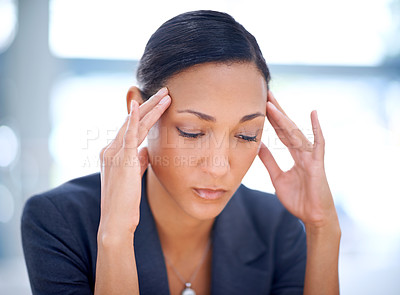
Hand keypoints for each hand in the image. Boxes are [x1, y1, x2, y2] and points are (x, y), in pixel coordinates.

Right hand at [98, 88, 170, 235]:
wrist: (115, 220)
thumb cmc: (125, 201)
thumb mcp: (132, 176)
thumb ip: (137, 161)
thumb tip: (145, 150)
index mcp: (113, 153)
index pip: (131, 128)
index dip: (145, 115)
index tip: (157, 103)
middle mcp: (111, 149)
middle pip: (133, 121)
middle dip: (149, 105)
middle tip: (164, 92)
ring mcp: (114, 153)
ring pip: (134, 124)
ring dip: (150, 107)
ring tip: (165, 94)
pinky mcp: (120, 159)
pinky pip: (128, 135)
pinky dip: (133, 119)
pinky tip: (139, 105)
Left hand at [258, 91, 337, 228]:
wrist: (313, 216)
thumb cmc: (298, 198)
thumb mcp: (277, 177)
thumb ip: (269, 161)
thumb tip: (257, 146)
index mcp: (294, 155)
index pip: (280, 132)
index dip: (271, 119)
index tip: (261, 104)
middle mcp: (302, 152)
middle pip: (287, 127)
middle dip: (276, 111)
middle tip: (265, 93)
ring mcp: (310, 156)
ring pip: (295, 133)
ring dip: (284, 118)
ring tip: (272, 103)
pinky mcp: (317, 163)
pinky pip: (318, 144)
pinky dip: (316, 129)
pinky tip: (313, 113)